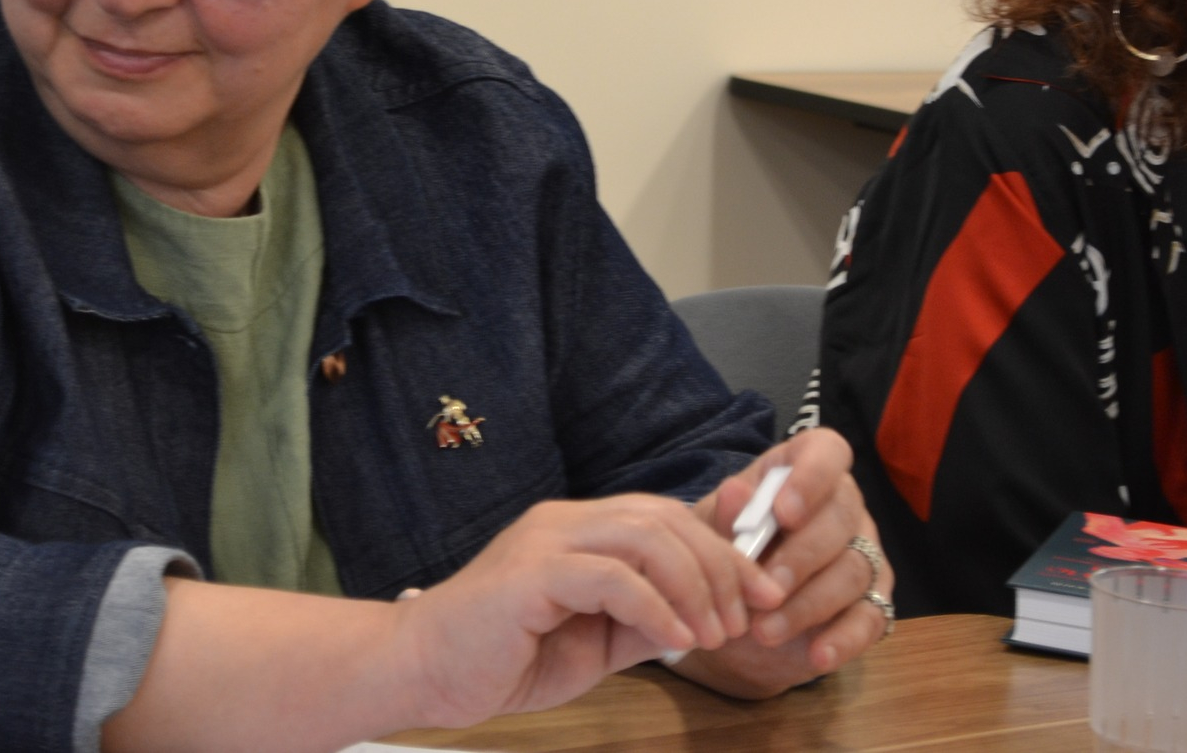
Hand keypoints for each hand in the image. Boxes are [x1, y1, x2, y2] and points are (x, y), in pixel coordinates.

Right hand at [395, 493, 755, 727]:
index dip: (722, 548)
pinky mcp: (530, 572)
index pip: (665, 516)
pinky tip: (675, 639)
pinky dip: (655, 606)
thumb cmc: (501, 657)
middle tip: (748, 617)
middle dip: (721, 565)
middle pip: (664, 517)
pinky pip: (611, 576)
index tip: (762, 594)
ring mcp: (545, 540)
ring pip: (644, 535)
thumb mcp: (595, 643)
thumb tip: (705, 618)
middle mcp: (564, 522)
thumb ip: (643, 623)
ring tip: (714, 633)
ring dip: (694, 585)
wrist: (424, 670)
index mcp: (579, 530)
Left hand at [675, 428, 891, 698]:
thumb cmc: (726, 550)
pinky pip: (871, 618)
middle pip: (841, 518)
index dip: (812, 478)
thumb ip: (723, 514)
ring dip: (809, 604)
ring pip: (854, 571)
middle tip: (766, 587)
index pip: (827, 452)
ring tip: (765, 630)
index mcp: (803, 469)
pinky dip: (844, 639)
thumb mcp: (711, 531)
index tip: (783, 513)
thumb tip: (736, 494)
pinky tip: (816, 654)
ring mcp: (863, 553)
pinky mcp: (873, 601)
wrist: (732, 609)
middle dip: (802, 556)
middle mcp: (842, 505)